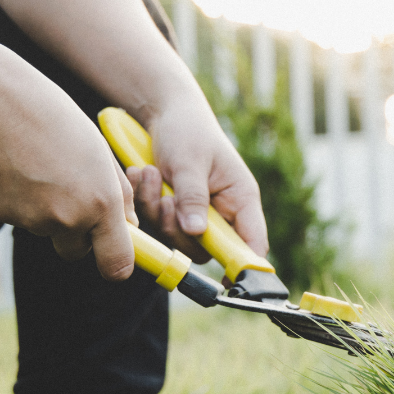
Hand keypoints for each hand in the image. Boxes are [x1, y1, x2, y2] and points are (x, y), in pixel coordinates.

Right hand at [0, 64, 137, 280]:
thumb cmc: (57, 121)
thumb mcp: (101, 154)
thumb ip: (119, 196)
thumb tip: (128, 227)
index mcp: (102, 204)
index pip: (116, 263)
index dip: (116, 266)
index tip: (114, 260)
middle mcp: (68, 219)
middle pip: (75, 251)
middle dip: (76, 235)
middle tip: (70, 197)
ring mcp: (31, 219)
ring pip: (44, 229)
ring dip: (45, 210)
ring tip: (40, 167)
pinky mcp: (0, 213)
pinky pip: (15, 216)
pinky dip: (17, 200)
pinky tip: (16, 167)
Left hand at [125, 83, 268, 263]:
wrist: (166, 111)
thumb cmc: (188, 130)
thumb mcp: (190, 162)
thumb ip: (193, 197)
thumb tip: (197, 232)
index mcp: (240, 199)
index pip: (252, 244)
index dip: (244, 267)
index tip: (228, 281)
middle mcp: (222, 212)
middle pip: (206, 249)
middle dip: (177, 230)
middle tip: (165, 200)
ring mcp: (197, 214)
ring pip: (177, 238)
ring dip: (156, 212)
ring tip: (149, 175)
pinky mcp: (174, 211)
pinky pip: (157, 224)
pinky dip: (144, 203)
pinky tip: (141, 174)